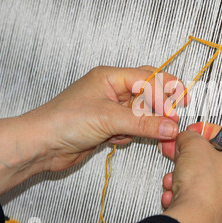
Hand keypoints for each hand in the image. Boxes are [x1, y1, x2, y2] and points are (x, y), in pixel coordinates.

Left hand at [0, 66, 188, 194]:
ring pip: (141, 114)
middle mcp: (112, 90)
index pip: (148, 78)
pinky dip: (128, 136)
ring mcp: (110, 109)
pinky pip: (131, 128)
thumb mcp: (109, 119)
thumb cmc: (65, 121)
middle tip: (172, 119)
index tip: (180, 107)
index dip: (166, 92)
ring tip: (130, 134)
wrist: (41, 146)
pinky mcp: (108, 126)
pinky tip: (113, 141)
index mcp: (110, 77)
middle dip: (159, 107)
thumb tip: (171, 127)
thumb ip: (143, 123)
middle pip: (147, 93)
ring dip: (142, 126)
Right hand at [160, 122, 221, 222]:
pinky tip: (174, 193)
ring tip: (174, 176)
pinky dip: (181, 193)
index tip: (197, 130)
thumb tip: (187, 136)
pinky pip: (194, 197)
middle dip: (190, 155)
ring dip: (182, 175)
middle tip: (179, 151)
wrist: (192, 221)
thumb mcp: (194, 146)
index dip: (211, 130)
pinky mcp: (211, 215)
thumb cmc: (203, 189)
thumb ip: (191, 135)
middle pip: (213, 160)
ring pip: (201, 180)